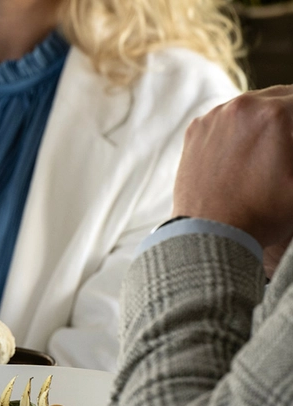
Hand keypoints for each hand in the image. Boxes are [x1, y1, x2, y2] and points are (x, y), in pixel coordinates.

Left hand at [172, 85, 292, 253]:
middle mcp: (240, 106)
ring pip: (253, 105)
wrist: (210, 234)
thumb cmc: (264, 214)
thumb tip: (292, 143)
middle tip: (289, 144)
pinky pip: (226, 118)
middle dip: (292, 116)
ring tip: (274, 146)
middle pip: (282, 96)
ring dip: (268, 117)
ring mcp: (213, 116)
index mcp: (273, 114)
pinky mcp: (195, 130)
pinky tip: (247, 150)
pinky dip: (240, 127)